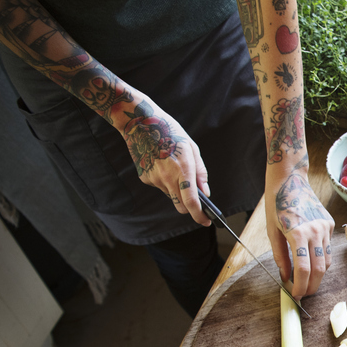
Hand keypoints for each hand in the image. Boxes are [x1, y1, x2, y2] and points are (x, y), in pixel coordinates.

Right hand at [118, 98, 210, 225]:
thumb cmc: (170, 132)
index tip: (206, 222)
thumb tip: (205, 193)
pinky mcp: (145, 178)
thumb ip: (200, 172)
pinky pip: (160, 187)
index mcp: (183, 169)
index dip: (200, 216)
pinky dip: (165, 182)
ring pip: (170, 196)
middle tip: (195, 201)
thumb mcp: (192, 148)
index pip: (191, 202)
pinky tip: (162, 165)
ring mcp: (154, 179)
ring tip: (174, 169)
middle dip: (190, 208)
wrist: (140, 124)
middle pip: (181, 206)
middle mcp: (168, 178)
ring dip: (176, 190)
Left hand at [266, 169, 334, 297]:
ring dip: (317, 274)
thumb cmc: (277, 203)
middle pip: (319, 269)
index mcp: (298, 233)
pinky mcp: (330, 224)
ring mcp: (325, 228)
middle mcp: (315, 231)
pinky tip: (310, 258)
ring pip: (326, 261)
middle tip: (303, 294)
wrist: (290, 179)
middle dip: (312, 286)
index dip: (300, 286)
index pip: (303, 269)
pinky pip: (327, 248)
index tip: (295, 295)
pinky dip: (320, 258)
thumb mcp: (272, 231)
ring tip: (306, 279)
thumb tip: (285, 277)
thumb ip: (280, 256)